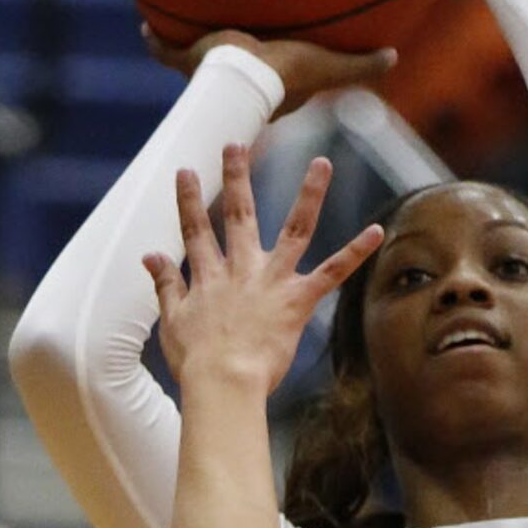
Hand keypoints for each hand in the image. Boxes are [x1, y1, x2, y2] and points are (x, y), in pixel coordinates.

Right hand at [141, 26, 396, 116]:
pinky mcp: (187, 60)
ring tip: (176, 34)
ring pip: (194, 63)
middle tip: (219, 57)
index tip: (269, 79)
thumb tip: (393, 55)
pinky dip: (154, 39)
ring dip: (187, 50)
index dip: (272, 86)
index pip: (272, 91)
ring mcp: (208, 76)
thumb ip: (360, 65)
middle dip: (224, 72)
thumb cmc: (290, 75)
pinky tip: (143, 23)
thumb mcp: (330, 67)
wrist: (248, 74)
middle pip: (230, 78)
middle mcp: (236, 89)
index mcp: (269, 94)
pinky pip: (166, 49)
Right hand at [146, 146, 382, 392]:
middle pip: (239, 215)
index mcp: (208, 277)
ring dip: (309, 193)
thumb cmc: (197, 362)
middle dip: (236, 178)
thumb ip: (165, 285)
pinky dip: (356, 252)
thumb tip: (149, 257)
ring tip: (321, 162)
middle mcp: (240, 269)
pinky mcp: (298, 300)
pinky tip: (377, 230)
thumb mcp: (173, 321)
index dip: (188, 200)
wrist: (223, 382)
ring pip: (295, 228)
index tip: (185, 170)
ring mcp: (271, 281)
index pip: (195, 230)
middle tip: (236, 145)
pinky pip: (332, 272)